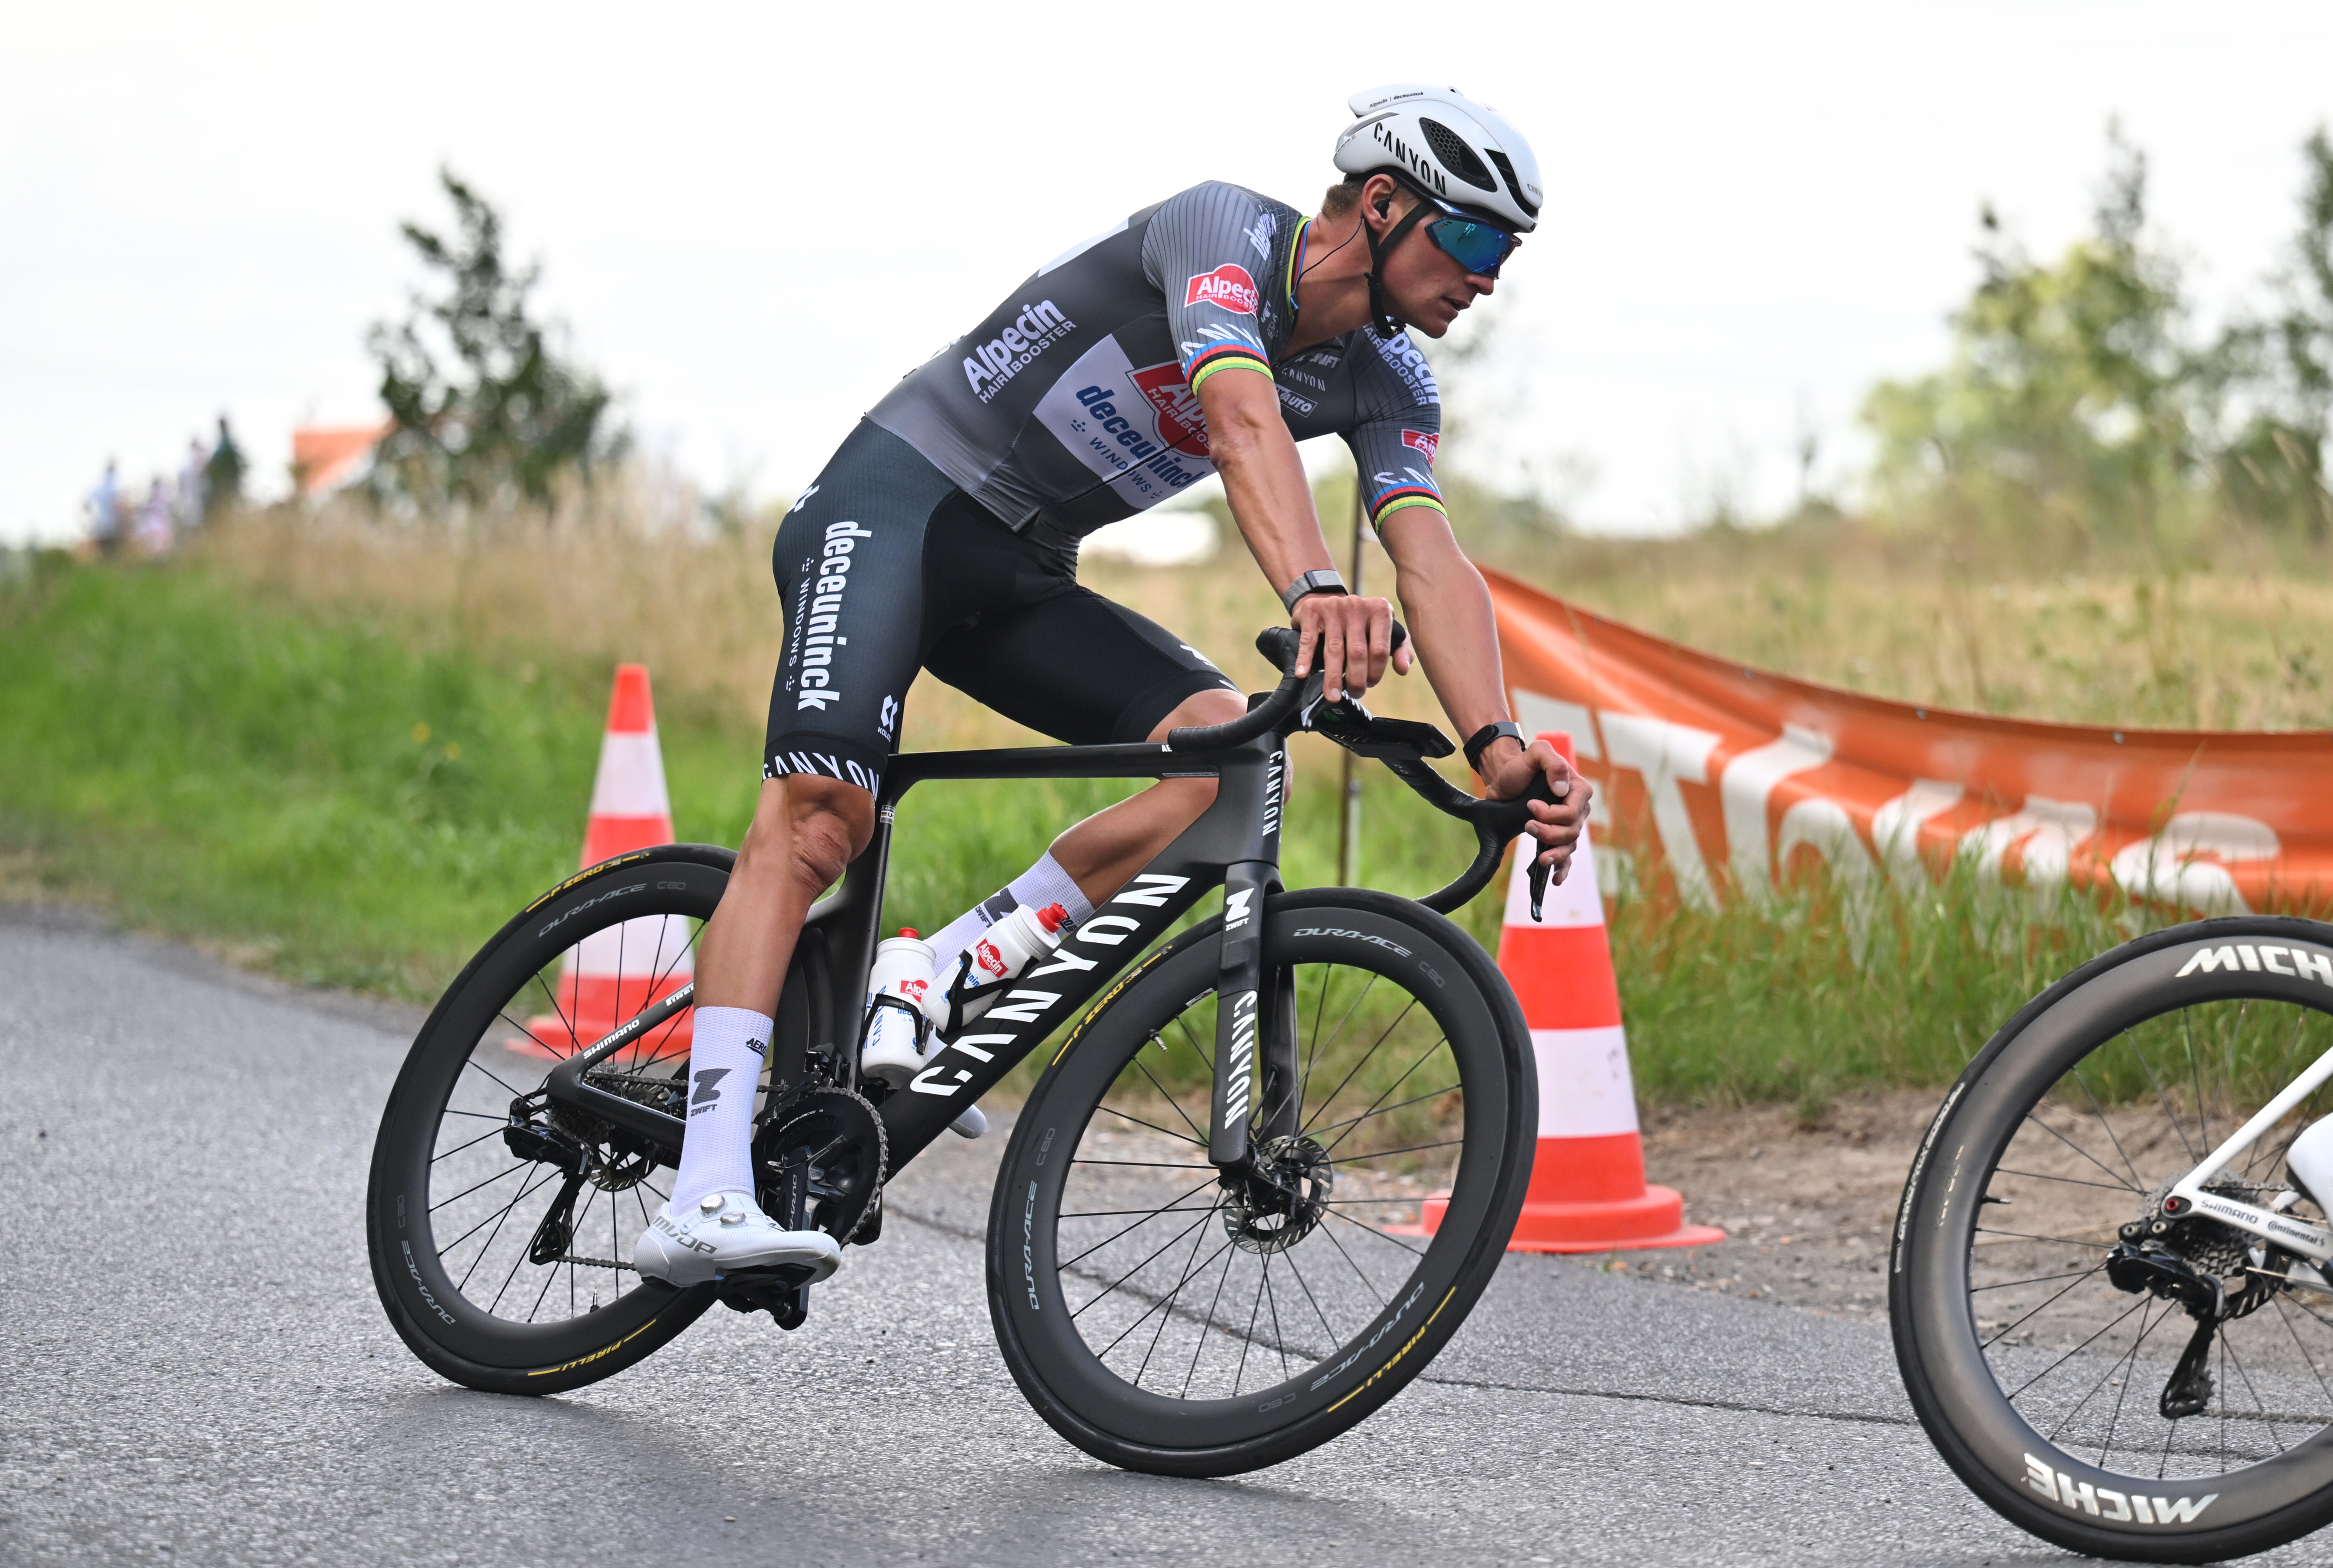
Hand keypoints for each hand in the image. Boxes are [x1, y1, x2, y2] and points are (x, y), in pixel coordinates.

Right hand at [1290, 592, 1412, 701]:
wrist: (1327, 599)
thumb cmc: (1359, 622)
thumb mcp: (1384, 629)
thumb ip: (1399, 649)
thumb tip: (1402, 669)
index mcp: (1380, 610)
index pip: (1379, 649)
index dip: (1375, 672)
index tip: (1369, 684)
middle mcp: (1357, 606)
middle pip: (1357, 652)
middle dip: (1356, 679)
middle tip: (1354, 693)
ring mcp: (1334, 607)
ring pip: (1334, 650)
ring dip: (1332, 677)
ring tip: (1333, 695)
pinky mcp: (1313, 610)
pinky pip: (1309, 640)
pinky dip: (1306, 659)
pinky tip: (1303, 673)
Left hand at [1481, 737, 1591, 885]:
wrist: (1505, 779)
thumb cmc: (1521, 765)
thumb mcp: (1536, 752)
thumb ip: (1552, 762)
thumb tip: (1562, 788)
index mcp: (1577, 789)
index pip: (1573, 812)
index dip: (1553, 814)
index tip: (1531, 807)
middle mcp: (1577, 808)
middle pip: (1571, 832)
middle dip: (1549, 832)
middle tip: (1528, 825)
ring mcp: (1568, 825)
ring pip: (1569, 846)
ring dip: (1555, 853)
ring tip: (1540, 858)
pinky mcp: (1556, 836)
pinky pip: (1566, 857)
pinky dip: (1563, 868)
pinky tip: (1556, 879)